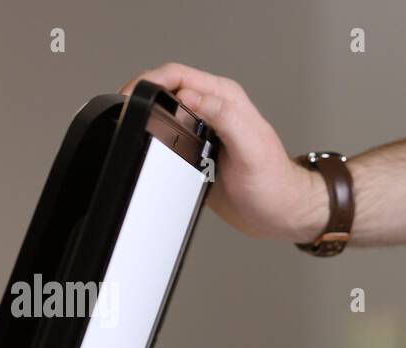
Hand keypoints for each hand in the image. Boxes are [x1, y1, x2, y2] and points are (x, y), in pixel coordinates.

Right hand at [120, 63, 324, 240]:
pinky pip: (171, 139)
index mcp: (226, 100)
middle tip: (123, 113)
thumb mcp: (250, 148)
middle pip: (166, 90)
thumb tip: (190, 96)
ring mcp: (206, 132)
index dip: (149, 81)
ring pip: (166, 113)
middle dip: (141, 96)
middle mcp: (214, 111)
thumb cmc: (275, 185)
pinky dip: (156, 140)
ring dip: (147, 117)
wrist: (282, 215)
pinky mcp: (200, 153)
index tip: (131, 98)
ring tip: (128, 127)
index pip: (177, 74)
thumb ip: (224, 117)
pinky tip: (148, 149)